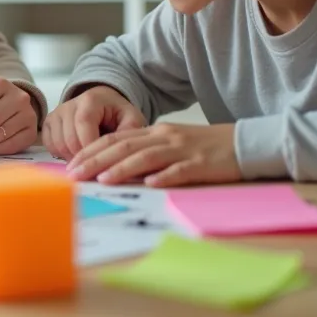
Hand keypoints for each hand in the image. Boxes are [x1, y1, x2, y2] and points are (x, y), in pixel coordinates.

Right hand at [42, 84, 145, 160]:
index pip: (84, 124)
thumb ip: (131, 131)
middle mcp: (69, 104)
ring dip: (72, 158)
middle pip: (69, 138)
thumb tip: (122, 150)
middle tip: (96, 168)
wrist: (102, 103)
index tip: (102, 164)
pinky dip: (61, 154)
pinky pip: (50, 145)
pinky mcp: (48, 122)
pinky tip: (76, 154)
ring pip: (58, 144)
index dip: (90, 147)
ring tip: (88, 161)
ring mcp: (56, 113)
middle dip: (83, 158)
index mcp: (90, 100)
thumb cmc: (117, 113)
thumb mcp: (132, 118)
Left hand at [66, 123, 240, 186]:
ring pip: (146, 157)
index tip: (70, 165)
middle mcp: (165, 137)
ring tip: (101, 180)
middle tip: (73, 175)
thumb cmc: (206, 148)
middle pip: (123, 147)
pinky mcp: (201, 164)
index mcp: (155, 132)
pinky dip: (164, 176)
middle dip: (95, 161)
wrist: (246, 142)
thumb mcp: (172, 144)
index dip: (91, 151)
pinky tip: (150, 184)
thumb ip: (147, 151)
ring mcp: (183, 150)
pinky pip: (180, 170)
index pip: (115, 139)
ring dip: (121, 169)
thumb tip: (115, 167)